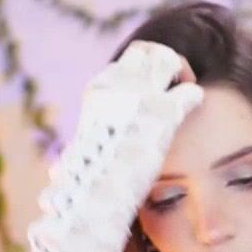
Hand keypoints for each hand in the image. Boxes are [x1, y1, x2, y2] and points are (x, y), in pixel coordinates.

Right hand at [50, 41, 202, 221]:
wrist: (95, 199)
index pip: (129, 61)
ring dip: (182, 71)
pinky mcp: (164, 114)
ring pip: (168, 60)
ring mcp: (142, 97)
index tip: (156, 88)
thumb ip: (83, 151)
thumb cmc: (87, 187)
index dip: (146, 69)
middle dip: (165, 61)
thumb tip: (57, 171)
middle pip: (148, 52)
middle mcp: (118, 86)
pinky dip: (194, 96)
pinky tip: (194, 104)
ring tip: (186, 90)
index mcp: (99, 91)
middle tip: (177, 82)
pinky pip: (189, 92)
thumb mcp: (81, 159)